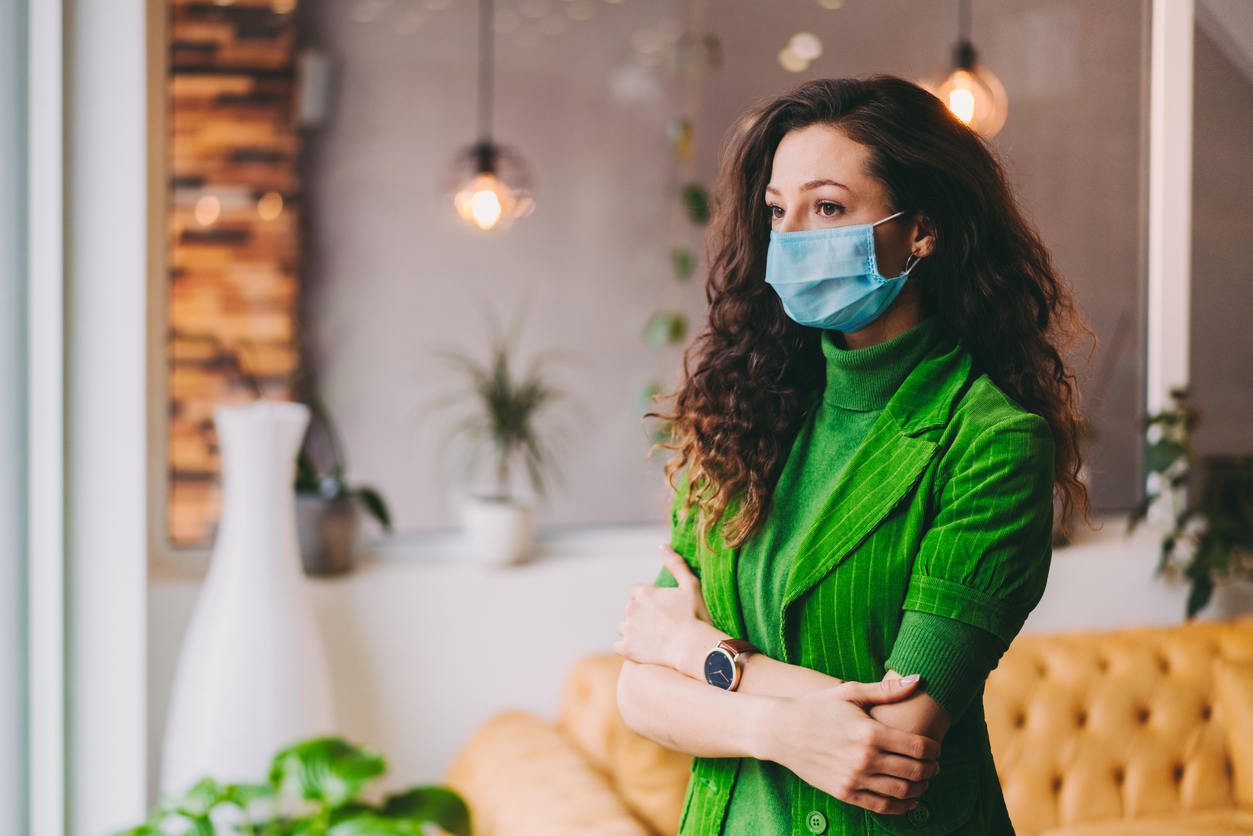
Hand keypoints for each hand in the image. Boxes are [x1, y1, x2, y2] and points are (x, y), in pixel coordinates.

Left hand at [614, 545, 717, 675]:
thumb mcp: (690, 585)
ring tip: (651, 637)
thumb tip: (663, 546)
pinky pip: (617, 646)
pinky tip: (640, 649)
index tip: (661, 608)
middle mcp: (631, 609)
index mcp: (644, 593)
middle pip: (630, 609)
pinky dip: (626, 647)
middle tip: (660, 624)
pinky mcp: (627, 649)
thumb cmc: (696, 616)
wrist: (694, 647)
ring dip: (632, 630)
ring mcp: (628, 630)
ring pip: (623, 627)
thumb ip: (675, 564)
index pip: (636, 591)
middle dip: (641, 614)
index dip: (648, 599)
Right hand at [763, 676, 940, 815]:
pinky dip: (900, 806)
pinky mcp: (844, 792)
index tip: (936, 748)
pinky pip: (881, 806)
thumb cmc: (816, 707)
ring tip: (922, 781)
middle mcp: (865, 758)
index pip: (918, 746)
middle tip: (934, 765)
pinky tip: (907, 800)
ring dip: (920, 788)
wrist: (781, 730)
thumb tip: (918, 679)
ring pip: (902, 792)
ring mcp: (854, 778)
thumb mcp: (849, 692)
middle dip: (931, 769)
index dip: (934, 749)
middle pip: (915, 771)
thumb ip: (886, 690)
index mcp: (871, 732)